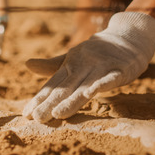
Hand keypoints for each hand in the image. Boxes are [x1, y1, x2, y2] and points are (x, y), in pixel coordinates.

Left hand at [23, 12, 154, 121]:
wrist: (128, 35)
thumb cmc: (98, 51)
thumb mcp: (73, 57)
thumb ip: (52, 65)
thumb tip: (26, 64)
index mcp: (71, 64)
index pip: (53, 85)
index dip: (40, 99)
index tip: (27, 114)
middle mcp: (83, 65)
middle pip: (66, 88)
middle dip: (51, 103)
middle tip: (37, 119)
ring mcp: (101, 66)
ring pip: (85, 86)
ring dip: (72, 100)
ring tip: (57, 114)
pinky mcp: (120, 69)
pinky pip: (110, 78)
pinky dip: (101, 85)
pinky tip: (91, 94)